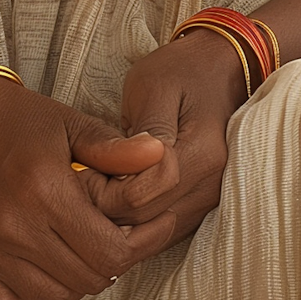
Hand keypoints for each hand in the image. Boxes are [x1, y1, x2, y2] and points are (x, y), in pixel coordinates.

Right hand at [0, 75, 174, 299]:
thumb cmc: (15, 116)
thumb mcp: (68, 122)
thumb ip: (115, 148)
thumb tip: (161, 157)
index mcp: (44, 189)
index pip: (110, 251)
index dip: (141, 245)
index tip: (154, 225)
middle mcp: (15, 227)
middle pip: (88, 279)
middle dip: (115, 261)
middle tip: (120, 236)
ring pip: (56, 298)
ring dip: (79, 281)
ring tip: (86, 250)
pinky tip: (49, 274)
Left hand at [104, 29, 248, 245]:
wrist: (218, 68)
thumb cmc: (181, 71)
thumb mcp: (153, 86)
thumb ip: (142, 134)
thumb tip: (124, 175)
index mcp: (203, 154)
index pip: (142, 196)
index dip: (105, 187)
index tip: (84, 163)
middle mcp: (212, 186)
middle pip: (146, 220)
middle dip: (108, 204)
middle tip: (83, 174)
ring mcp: (211, 200)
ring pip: (153, 230)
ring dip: (122, 214)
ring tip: (100, 179)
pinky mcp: (202, 205)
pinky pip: (163, 227)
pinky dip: (138, 216)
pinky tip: (121, 188)